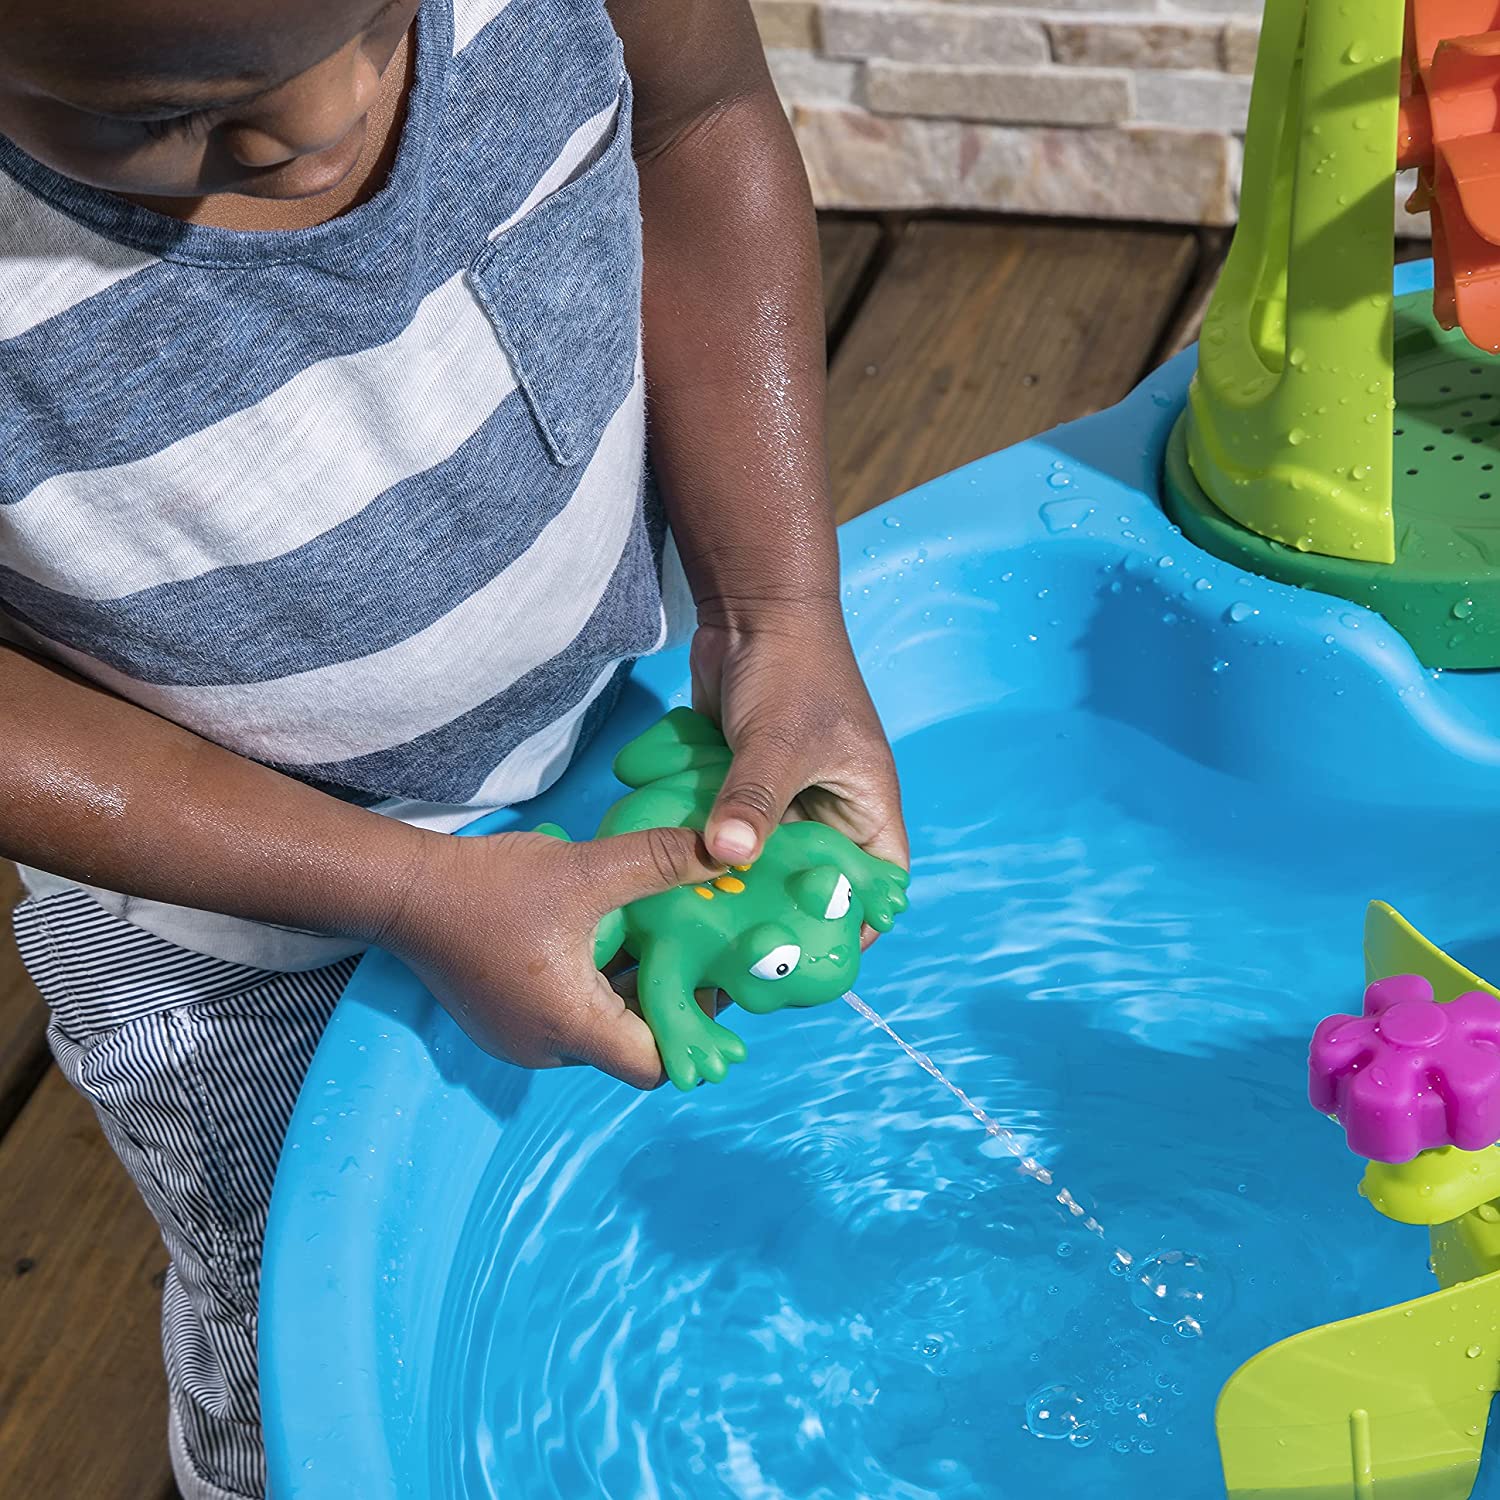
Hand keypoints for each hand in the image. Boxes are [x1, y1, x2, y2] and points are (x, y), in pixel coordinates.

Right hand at [374, 827, 724, 1087]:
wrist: (404, 892)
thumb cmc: (491, 888)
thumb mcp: (585, 870)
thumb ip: (658, 862)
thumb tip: (725, 853)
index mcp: (572, 1028)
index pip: (654, 1066)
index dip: (692, 1033)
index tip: (711, 987)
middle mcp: (546, 1048)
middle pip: (629, 1046)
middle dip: (666, 1004)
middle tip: (696, 954)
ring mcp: (520, 1036)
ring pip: (598, 1028)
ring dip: (628, 991)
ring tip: (658, 939)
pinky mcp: (504, 1017)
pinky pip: (567, 1014)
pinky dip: (594, 986)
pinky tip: (607, 937)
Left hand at [690, 605, 907, 941]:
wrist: (751, 608)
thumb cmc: (792, 668)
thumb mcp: (777, 740)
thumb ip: (754, 798)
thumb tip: (727, 856)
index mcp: (865, 806)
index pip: (875, 884)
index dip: (852, 924)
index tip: (811, 962)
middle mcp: (828, 810)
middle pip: (810, 883)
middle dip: (776, 916)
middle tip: (737, 961)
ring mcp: (782, 798)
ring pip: (762, 862)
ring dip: (734, 886)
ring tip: (696, 935)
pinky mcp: (741, 785)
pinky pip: (726, 832)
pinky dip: (704, 850)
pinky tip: (671, 882)